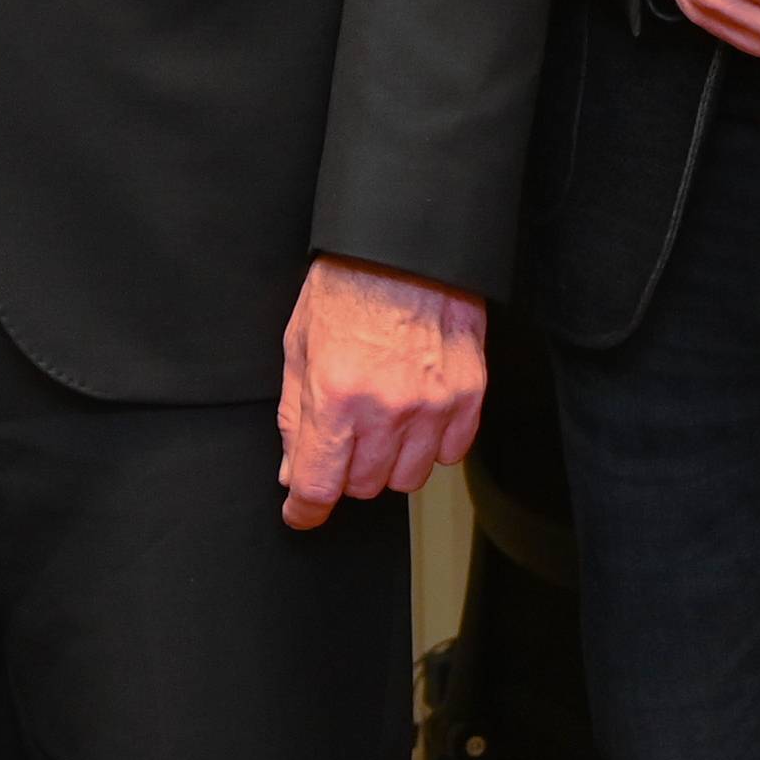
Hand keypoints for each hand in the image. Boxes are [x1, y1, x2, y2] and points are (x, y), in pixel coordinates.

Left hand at [275, 256, 484, 530]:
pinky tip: (415, 413)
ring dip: (388, 462)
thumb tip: (292, 471)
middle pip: (362, 486)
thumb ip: (295, 416)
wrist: (404, 247)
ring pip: (407, 478)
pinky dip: (430, 444)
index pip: (319, 484)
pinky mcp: (468, 396)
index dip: (305, 508)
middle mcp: (385, 407)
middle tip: (344, 435)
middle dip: (345, 471)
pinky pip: (449, 454)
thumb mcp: (299, 345)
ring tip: (382, 421)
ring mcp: (432, 404)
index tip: (301, 512)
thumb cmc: (347, 287)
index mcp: (335, 394)